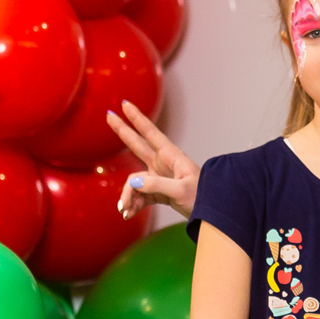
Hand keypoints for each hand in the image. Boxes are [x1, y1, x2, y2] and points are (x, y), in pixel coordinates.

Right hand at [108, 100, 200, 218]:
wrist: (211, 213)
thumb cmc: (203, 197)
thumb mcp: (182, 190)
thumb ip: (156, 185)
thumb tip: (133, 183)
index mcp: (171, 156)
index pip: (151, 133)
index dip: (137, 118)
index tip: (125, 104)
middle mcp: (162, 164)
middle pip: (137, 145)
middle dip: (123, 131)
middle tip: (108, 116)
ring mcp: (158, 178)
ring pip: (134, 182)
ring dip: (127, 196)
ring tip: (125, 209)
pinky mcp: (157, 192)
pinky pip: (139, 196)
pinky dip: (133, 205)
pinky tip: (129, 214)